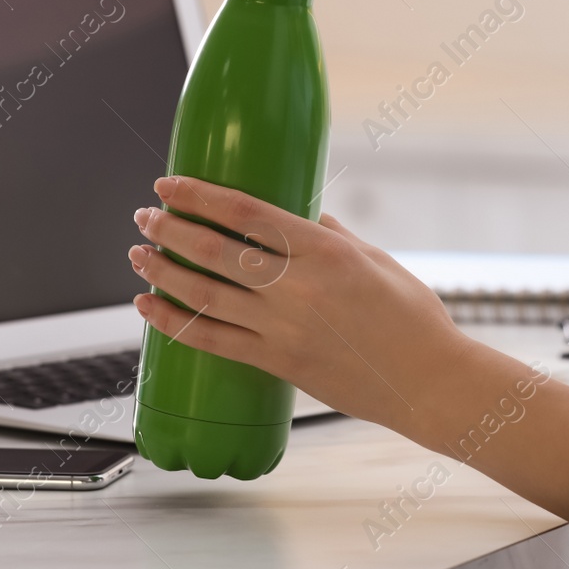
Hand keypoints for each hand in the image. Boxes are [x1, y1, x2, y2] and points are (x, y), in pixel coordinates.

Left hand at [128, 177, 462, 429]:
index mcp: (325, 251)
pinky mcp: (278, 363)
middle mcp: (298, 288)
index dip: (200, 196)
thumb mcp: (376, 259)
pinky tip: (148, 306)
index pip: (246, 213)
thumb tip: (299, 213)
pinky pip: (213, 341)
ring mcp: (284, 329)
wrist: (428, 383)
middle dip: (171, 229)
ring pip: (204, 295)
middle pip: (215, 251)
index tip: (169, 185)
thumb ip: (331, 235)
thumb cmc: (413, 317)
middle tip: (145, 217)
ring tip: (139, 254)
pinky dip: (174, 322)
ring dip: (164, 271)